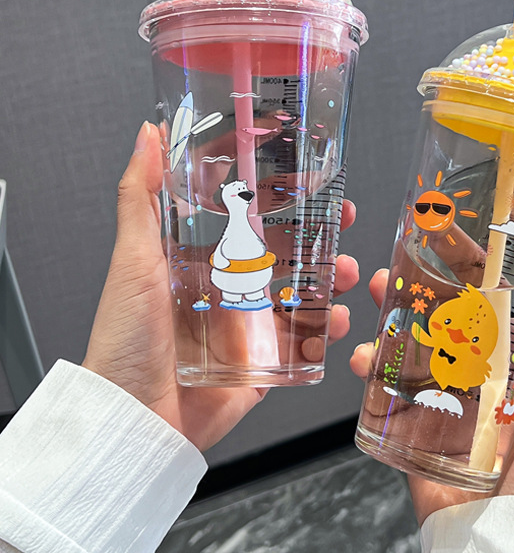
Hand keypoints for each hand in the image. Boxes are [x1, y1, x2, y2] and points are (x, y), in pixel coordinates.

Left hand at [83, 122, 358, 450]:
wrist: (133, 418)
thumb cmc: (125, 339)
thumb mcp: (133, 259)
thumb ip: (139, 197)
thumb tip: (147, 134)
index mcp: (201, 260)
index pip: (249, 218)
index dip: (282, 196)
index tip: (309, 175)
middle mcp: (229, 290)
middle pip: (287, 253)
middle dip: (321, 235)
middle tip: (343, 219)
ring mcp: (249, 329)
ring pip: (304, 295)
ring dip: (334, 280)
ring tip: (348, 274)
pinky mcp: (263, 367)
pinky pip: (305, 347)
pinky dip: (329, 334)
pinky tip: (338, 323)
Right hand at [350, 269, 513, 524]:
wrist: (495, 547)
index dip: (508, 264)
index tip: (492, 220)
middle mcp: (491, 377)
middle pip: (463, 313)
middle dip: (439, 278)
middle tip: (419, 248)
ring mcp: (452, 397)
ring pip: (423, 339)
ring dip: (398, 310)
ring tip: (380, 289)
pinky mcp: (418, 422)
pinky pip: (393, 385)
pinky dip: (375, 365)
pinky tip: (366, 356)